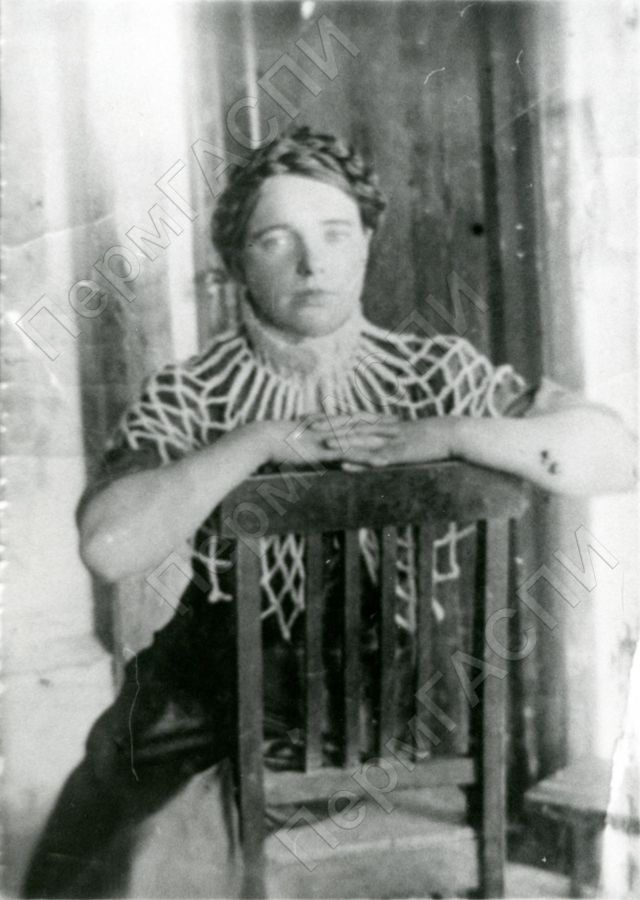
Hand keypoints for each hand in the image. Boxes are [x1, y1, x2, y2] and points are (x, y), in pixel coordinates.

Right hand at [254, 413, 403, 467]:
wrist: (264, 439)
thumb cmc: (273, 438)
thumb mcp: (292, 433)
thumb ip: (304, 431)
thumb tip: (307, 429)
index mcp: (323, 424)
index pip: (350, 418)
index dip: (368, 416)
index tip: (382, 415)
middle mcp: (330, 429)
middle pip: (360, 425)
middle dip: (381, 424)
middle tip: (399, 422)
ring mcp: (329, 440)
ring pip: (361, 438)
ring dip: (381, 438)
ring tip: (399, 439)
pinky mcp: (327, 452)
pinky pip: (353, 456)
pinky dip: (370, 458)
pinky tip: (383, 462)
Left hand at [316, 415, 459, 467]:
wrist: (450, 434)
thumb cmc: (426, 435)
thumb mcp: (400, 431)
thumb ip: (383, 432)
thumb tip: (368, 434)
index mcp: (380, 422)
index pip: (348, 417)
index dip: (327, 417)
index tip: (306, 417)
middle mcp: (381, 428)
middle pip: (350, 425)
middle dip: (327, 426)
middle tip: (304, 427)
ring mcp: (390, 440)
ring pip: (362, 440)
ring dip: (342, 442)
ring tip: (321, 444)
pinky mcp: (399, 454)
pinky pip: (376, 458)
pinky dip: (361, 460)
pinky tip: (347, 464)